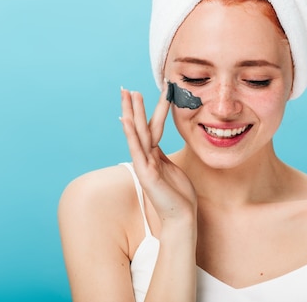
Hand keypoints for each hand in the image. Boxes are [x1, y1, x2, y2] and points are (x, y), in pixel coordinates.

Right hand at [120, 86, 196, 225]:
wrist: (182, 217)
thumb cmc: (180, 196)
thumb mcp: (172, 169)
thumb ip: (163, 157)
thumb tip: (158, 146)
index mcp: (154, 155)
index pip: (151, 127)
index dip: (151, 110)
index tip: (148, 93)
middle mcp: (146, 157)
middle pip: (140, 126)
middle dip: (134, 107)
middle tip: (127, 88)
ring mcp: (144, 164)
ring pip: (137, 133)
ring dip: (132, 113)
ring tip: (128, 95)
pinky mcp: (146, 173)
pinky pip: (137, 149)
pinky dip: (131, 134)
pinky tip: (125, 121)